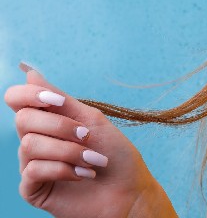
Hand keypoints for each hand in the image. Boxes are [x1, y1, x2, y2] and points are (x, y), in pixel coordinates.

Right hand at [4, 63, 172, 217]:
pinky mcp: (32, 189)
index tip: (56, 100)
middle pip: (22, 119)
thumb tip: (30, 73)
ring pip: (29, 145)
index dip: (29, 94)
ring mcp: (32, 165)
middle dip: (60, 125)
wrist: (129, 193)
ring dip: (68, 151)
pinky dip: (63, 169)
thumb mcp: (92, 121)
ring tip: (92, 160)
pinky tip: (84, 175)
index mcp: (48, 121)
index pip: (17, 99)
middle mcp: (36, 141)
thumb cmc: (116, 156)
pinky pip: (33, 170)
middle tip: (87, 136)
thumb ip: (61, 100)